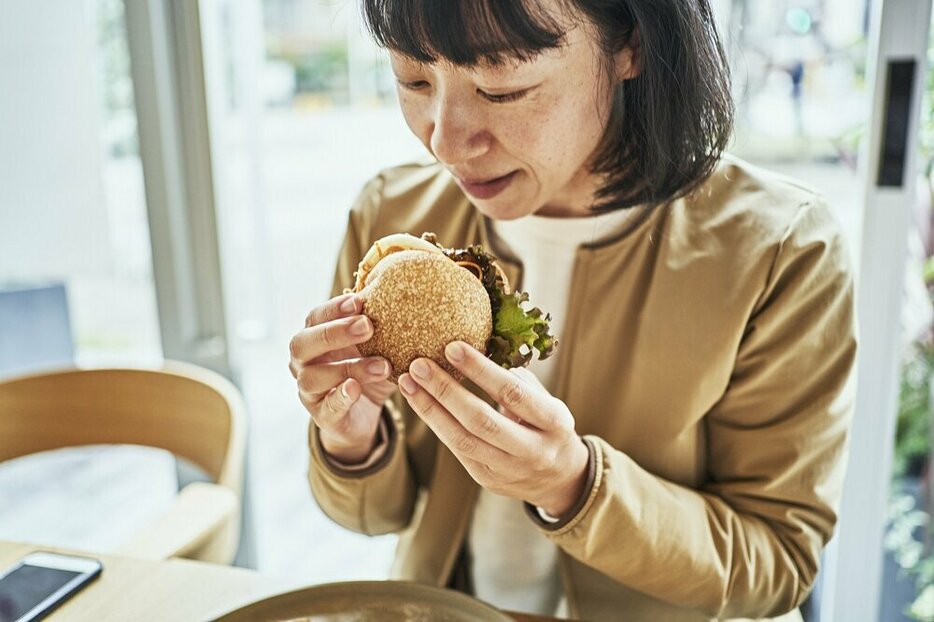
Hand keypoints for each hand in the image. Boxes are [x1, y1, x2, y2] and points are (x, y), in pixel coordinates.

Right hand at [289, 292, 395, 462]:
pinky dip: (341, 397)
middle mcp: (304, 363)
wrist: (364, 415)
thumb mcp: (377, 347)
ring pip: (312, 377)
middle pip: (303, 344)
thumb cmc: (368, 370)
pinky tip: (355, 388)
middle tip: (367, 326)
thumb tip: (406, 302)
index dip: (334, 309)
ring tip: (382, 366)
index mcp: (314, 338)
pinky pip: (326, 407)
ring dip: (348, 367)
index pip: (315, 318)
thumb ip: (382, 328)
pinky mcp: (322, 417)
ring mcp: (309, 392)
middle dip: (334, 333)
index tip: (359, 302)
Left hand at [398, 341, 589, 516]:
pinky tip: (420, 402)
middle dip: (446, 390)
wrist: (561, 479)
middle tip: (419, 364)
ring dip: (430, 409)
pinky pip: (457, 450)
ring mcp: (509, 470)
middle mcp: (533, 450)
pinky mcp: (488, 479)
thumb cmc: (549, 426)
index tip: (452, 347)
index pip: (512, 393)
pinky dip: (436, 424)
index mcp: (553, 423)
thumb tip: (483, 354)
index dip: (481, 370)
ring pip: (462, 439)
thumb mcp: (548, 401)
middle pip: (481, 420)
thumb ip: (521, 382)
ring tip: (409, 383)